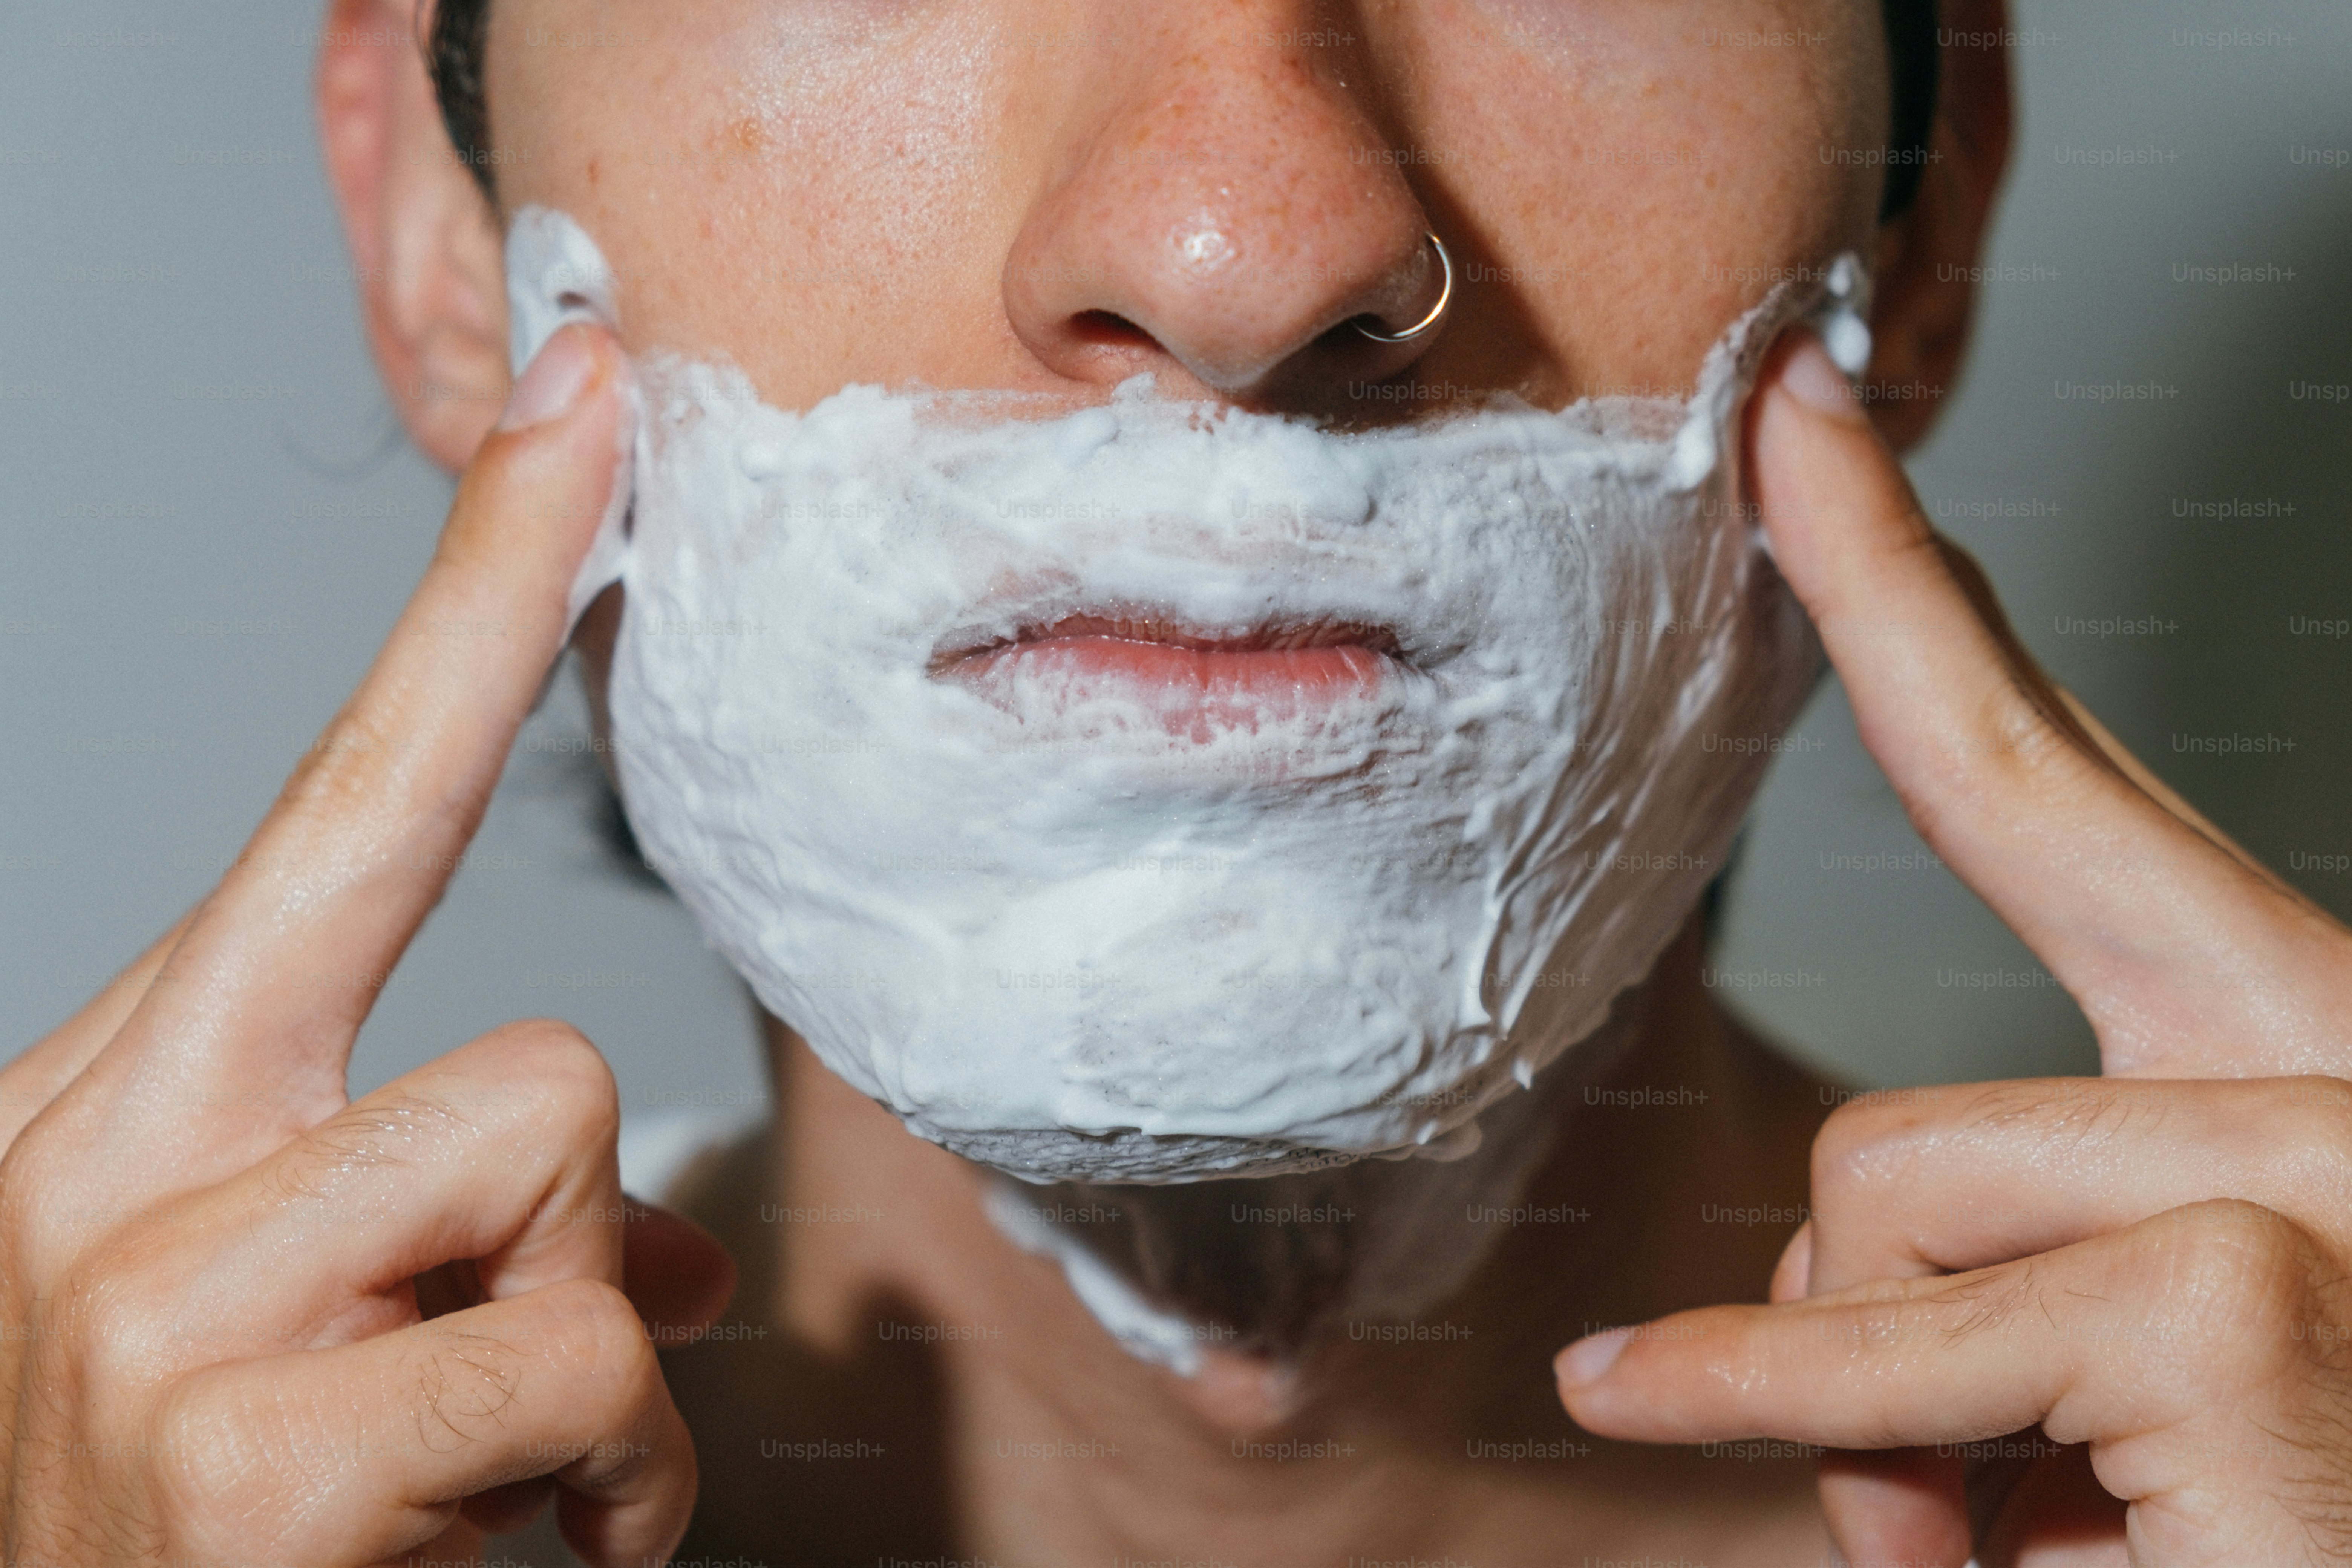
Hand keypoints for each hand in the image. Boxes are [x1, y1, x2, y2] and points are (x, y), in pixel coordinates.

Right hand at [0, 324, 734, 1567]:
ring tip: (480, 1496)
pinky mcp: (242, 1462)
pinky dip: (610, 1493)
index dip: (483, 591)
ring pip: (552, 1165)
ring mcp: (149, 1313)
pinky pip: (578, 1367)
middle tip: (505, 1349)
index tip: (583, 408)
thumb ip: (455, 1249)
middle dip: (560, 1196)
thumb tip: (659, 1264)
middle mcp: (101, 1168)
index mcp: (123, 1110)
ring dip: (577, 1361)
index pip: (348, 797)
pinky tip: (502, 1565)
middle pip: (493, 1006)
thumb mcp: (316, 1348)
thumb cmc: (218, 1538)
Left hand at [1555, 331, 2351, 1565]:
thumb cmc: (2279, 1519)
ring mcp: (2321, 1177)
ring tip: (2084, 1549)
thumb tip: (1798, 1264)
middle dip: (1862, 1330)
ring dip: (1897, 1435)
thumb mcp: (2121, 1375)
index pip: (2046, 778)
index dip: (1896, 582)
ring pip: (1869, 1234)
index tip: (1792, 420)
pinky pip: (1881, 1357)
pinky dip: (1861, 1481)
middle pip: (1889, 1133)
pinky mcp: (2253, 1301)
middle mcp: (2338, 1071)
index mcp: (2311, 1056)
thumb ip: (1988, 1265)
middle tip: (1999, 1474)